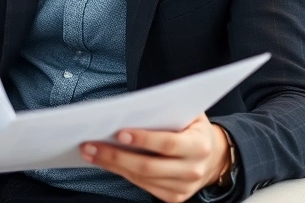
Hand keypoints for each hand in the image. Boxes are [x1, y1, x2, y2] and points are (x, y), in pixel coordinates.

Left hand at [80, 114, 229, 202]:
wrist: (213, 157)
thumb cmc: (194, 129)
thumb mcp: (190, 113)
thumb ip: (167, 111)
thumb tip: (131, 110)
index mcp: (199, 146)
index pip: (167, 144)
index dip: (143, 139)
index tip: (119, 133)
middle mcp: (192, 170)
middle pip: (148, 166)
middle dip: (115, 156)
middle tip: (91, 145)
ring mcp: (182, 187)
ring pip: (141, 178)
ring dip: (112, 165)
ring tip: (90, 152)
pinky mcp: (173, 197)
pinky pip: (142, 186)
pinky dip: (121, 173)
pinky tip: (106, 162)